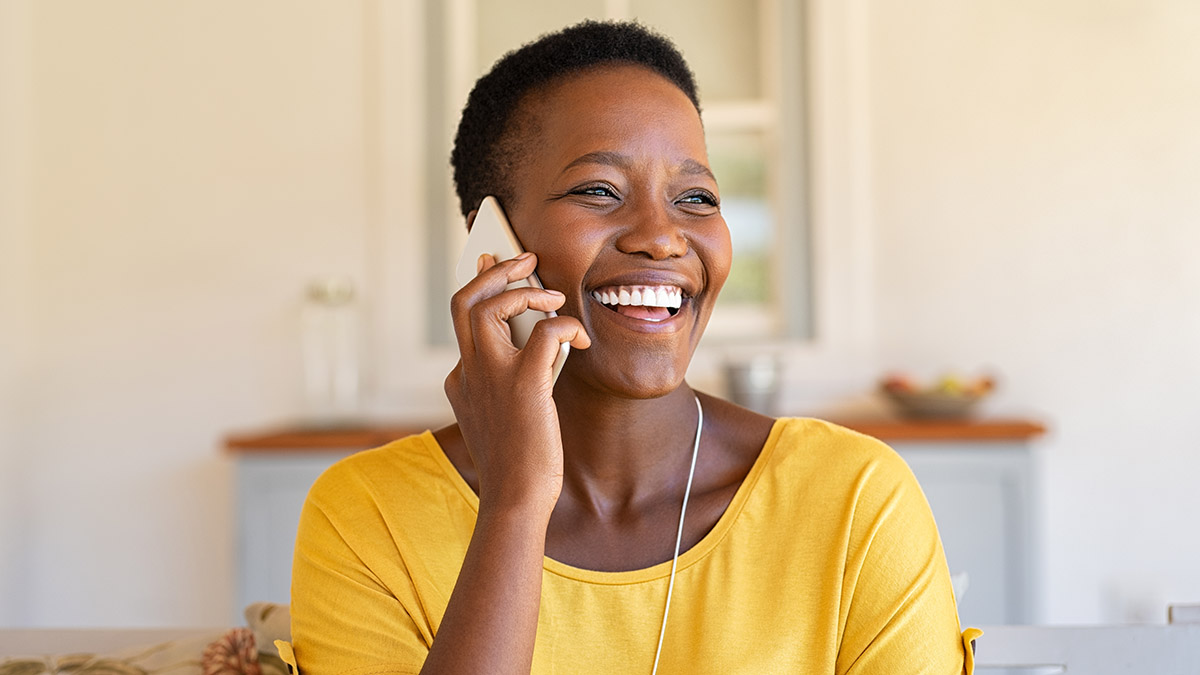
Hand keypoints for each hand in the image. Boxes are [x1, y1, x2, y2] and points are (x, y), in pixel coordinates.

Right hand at [444, 252, 590, 513]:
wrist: (516, 500)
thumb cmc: (518, 463)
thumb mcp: (502, 415)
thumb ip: (508, 379)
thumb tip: (538, 341)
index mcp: (461, 379)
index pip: (462, 318)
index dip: (480, 287)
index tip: (490, 263)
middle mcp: (468, 372)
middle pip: (465, 299)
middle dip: (494, 270)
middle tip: (524, 258)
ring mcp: (491, 377)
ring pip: (489, 305)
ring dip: (524, 290)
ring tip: (552, 296)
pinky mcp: (523, 385)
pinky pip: (544, 332)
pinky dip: (564, 325)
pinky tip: (580, 340)